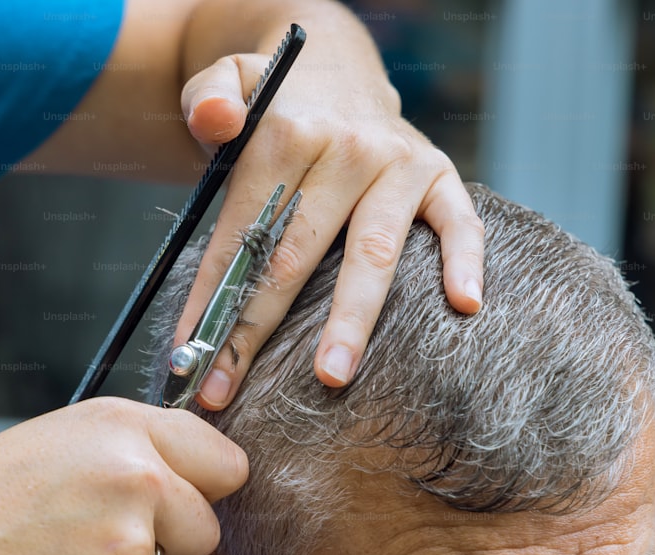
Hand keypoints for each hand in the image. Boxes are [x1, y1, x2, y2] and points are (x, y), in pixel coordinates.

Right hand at [0, 398, 245, 554]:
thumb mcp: (66, 438)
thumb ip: (143, 446)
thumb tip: (203, 470)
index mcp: (125, 429)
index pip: (226, 463)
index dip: (205, 485)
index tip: (185, 494)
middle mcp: (135, 481)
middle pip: (207, 527)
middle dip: (170, 538)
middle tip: (95, 533)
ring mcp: (126, 549)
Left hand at [176, 48, 484, 408]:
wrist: (339, 69)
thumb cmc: (277, 104)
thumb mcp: (228, 80)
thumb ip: (207, 98)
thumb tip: (215, 123)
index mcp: (290, 133)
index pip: (245, 230)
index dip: (213, 296)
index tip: (189, 355)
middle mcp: (349, 149)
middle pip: (299, 253)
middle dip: (258, 327)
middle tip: (230, 385)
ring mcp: (399, 165)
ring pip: (374, 253)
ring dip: (352, 320)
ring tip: (332, 376)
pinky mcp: (439, 176)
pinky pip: (460, 223)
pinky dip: (466, 262)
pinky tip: (465, 307)